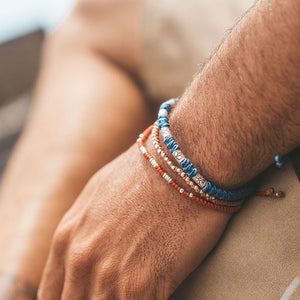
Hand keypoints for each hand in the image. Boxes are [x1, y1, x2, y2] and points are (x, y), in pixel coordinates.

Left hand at [38, 142, 229, 298]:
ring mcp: (111, 275)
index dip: (72, 299)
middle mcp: (82, 260)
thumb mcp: (95, 194)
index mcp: (66, 239)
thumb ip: (81, 230)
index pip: (53, 296)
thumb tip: (82, 254)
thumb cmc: (143, 174)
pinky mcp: (146, 284)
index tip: (91, 295)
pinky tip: (154, 293)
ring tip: (135, 291)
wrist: (183, 162)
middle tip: (117, 293)